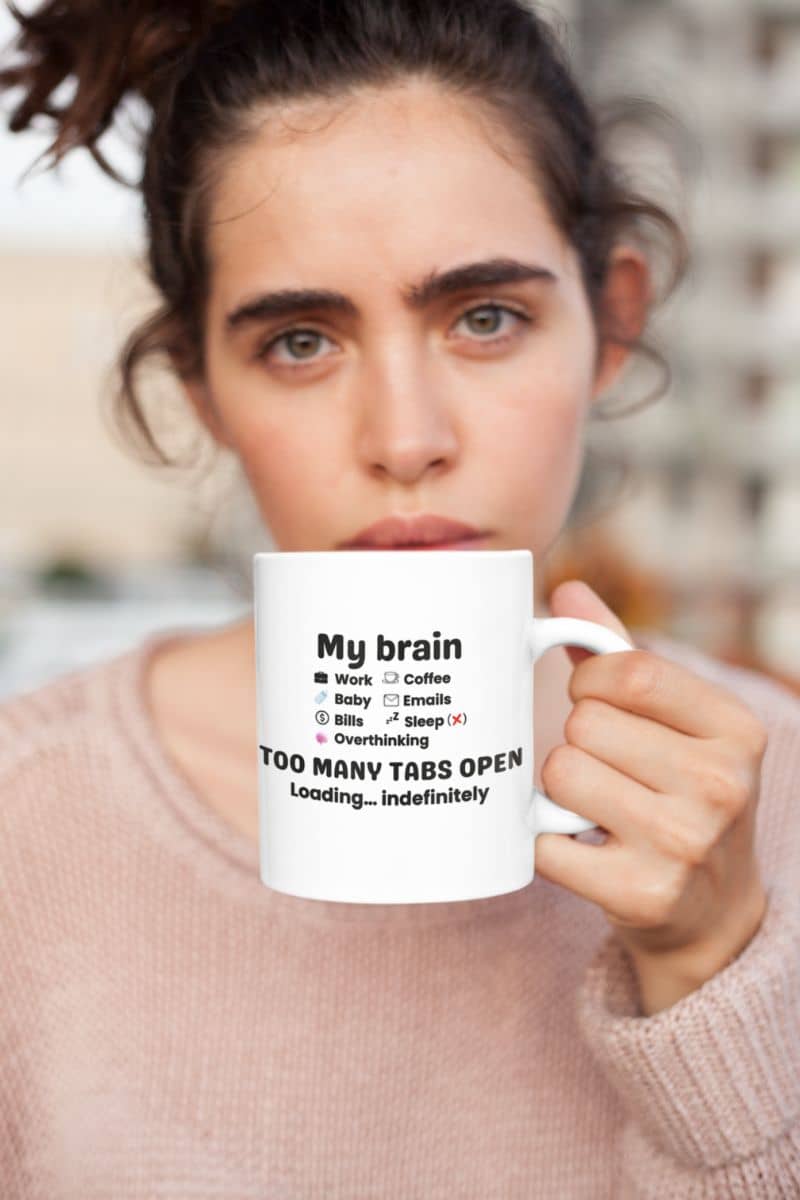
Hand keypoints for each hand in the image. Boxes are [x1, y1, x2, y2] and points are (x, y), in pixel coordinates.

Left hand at [535, 580, 768, 1014]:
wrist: (713, 912)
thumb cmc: (682, 793)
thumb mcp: (677, 722)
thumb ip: (620, 654)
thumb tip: (567, 591)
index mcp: (736, 728)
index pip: (628, 670)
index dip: (588, 680)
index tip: (592, 700)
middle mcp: (721, 784)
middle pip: (584, 724)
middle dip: (577, 741)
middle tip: (606, 770)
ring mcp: (684, 843)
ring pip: (560, 774)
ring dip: (558, 791)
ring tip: (596, 808)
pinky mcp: (642, 894)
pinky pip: (545, 842)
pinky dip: (546, 843)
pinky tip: (582, 848)